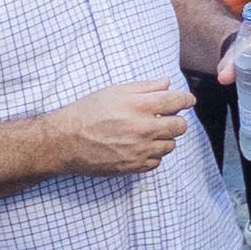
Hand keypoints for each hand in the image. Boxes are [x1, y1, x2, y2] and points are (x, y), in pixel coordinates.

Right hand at [45, 80, 197, 176]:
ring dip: (164, 138)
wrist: (64, 141)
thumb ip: (144, 87)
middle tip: (165, 118)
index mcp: (139, 106)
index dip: (186, 99)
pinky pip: (157, 161)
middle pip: (180, 126)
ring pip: (170, 145)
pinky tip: (139, 147)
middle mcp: (143, 128)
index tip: (186, 100)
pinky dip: (152, 154)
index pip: (177, 101)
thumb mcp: (113, 91)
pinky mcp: (134, 167)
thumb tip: (167, 83)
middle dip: (176, 120)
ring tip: (147, 133)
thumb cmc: (87, 112)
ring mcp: (140, 150)